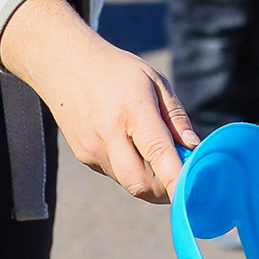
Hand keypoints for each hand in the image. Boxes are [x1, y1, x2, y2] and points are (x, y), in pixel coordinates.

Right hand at [0, 0, 196, 201]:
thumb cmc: (117, 71)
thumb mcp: (155, 81)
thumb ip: (176, 118)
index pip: (158, 153)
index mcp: (133, 110)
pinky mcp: (84, 156)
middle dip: (164, 191)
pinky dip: (129, 168)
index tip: (190, 193)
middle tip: (178, 178)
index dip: (176, 179)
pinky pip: (115, 173)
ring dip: (147, 177)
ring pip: (127, 182)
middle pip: (139, 184)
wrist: (65, 64)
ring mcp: (92, 148)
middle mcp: (108, 134)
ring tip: (148, 146)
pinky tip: (126, 141)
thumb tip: (194, 149)